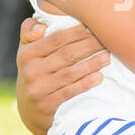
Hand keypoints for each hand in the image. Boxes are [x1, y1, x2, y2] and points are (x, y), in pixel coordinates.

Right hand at [15, 17, 110, 134]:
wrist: (28, 109)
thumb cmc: (35, 71)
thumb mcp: (26, 51)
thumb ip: (29, 31)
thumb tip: (41, 26)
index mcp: (27, 53)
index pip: (55, 39)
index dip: (76, 32)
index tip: (94, 26)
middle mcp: (31, 70)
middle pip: (66, 55)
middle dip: (89, 46)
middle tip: (107, 40)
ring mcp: (38, 89)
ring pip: (70, 73)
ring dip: (91, 64)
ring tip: (108, 56)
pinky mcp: (47, 104)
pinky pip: (69, 92)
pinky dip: (85, 84)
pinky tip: (99, 77)